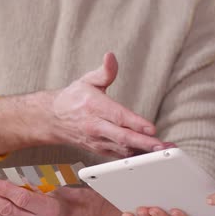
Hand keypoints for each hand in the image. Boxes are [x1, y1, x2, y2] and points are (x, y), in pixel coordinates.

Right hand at [49, 52, 167, 156]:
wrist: (52, 119)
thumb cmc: (72, 99)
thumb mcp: (86, 80)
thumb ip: (104, 71)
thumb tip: (111, 57)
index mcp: (94, 107)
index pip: (117, 116)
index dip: (135, 123)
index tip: (151, 128)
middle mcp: (95, 126)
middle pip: (122, 137)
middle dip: (143, 143)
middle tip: (160, 146)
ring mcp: (97, 140)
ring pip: (121, 150)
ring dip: (142, 152)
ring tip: (162, 152)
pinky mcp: (99, 150)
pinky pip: (118, 156)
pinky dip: (134, 157)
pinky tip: (148, 156)